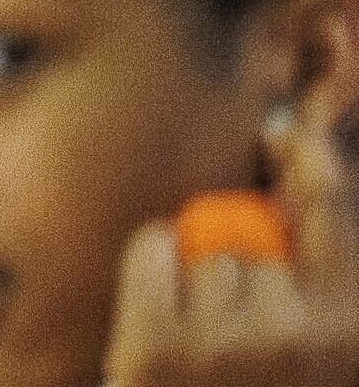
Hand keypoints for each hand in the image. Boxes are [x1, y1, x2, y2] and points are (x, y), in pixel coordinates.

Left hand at [119, 135, 358, 383]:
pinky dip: (153, 265)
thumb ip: (312, 265)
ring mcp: (229, 345)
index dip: (310, 160)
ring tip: (208, 341)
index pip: (333, 211)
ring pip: (206, 248)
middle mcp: (301, 337)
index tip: (284, 129)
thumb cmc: (254, 380)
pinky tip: (164, 317)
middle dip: (239, 259)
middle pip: (255, 235)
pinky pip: (155, 249)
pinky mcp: (159, 348)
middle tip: (238, 327)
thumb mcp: (312, 334)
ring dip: (200, 276)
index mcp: (351, 331)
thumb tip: (288, 149)